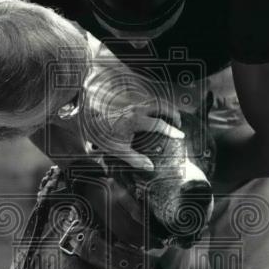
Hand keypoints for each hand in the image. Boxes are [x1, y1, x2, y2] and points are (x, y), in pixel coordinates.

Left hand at [79, 40, 183, 170]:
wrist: (88, 116)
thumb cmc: (101, 132)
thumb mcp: (117, 149)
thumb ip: (135, 159)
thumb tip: (151, 167)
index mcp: (136, 120)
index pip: (160, 124)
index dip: (172, 131)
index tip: (180, 135)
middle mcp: (137, 108)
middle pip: (162, 106)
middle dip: (173, 113)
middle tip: (179, 123)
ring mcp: (134, 103)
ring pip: (156, 101)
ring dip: (166, 108)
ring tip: (171, 117)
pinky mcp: (130, 101)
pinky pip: (148, 100)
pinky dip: (157, 105)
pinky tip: (157, 113)